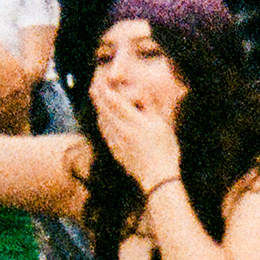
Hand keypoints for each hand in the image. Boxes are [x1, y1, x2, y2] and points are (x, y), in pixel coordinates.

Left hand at [89, 68, 178, 183]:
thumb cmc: (166, 150)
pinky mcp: (115, 151)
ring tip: (97, 100)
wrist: (158, 178)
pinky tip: (103, 120)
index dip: (106, 91)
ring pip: (102, 122)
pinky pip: (105, 133)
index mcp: (134, 122)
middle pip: (105, 110)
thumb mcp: (162, 125)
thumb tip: (140, 95)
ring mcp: (116, 142)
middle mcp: (122, 131)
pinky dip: (102, 122)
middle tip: (93, 86)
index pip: (115, 102)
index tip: (100, 81)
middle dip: (98, 97)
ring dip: (99, 109)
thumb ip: (150, 109)